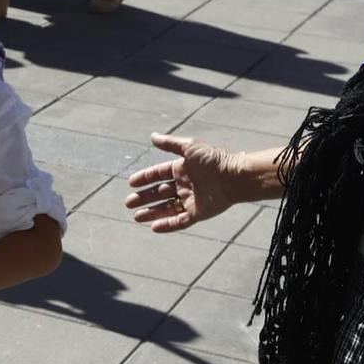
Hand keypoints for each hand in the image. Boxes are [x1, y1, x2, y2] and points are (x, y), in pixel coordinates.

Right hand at [126, 134, 242, 233]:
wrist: (235, 177)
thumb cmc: (213, 160)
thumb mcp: (189, 147)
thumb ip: (169, 144)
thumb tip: (152, 136)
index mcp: (182, 169)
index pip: (158, 174)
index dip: (145, 178)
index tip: (131, 183)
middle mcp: (184, 185)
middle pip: (159, 193)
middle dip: (143, 198)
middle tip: (128, 203)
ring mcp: (191, 200)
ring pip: (166, 208)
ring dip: (151, 213)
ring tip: (136, 217)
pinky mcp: (198, 214)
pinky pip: (180, 221)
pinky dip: (167, 225)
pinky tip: (154, 228)